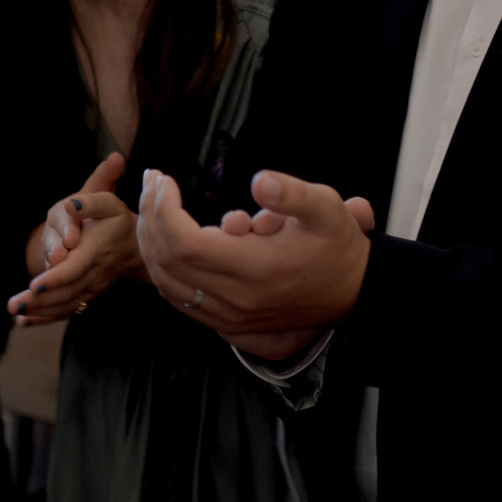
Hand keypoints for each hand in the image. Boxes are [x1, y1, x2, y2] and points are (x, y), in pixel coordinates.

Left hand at [9, 153, 140, 325]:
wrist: (138, 248)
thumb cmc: (118, 222)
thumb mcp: (109, 204)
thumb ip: (89, 203)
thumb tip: (69, 206)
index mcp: (96, 249)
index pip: (76, 268)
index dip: (56, 278)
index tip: (35, 286)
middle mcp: (94, 273)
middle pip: (66, 291)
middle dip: (40, 300)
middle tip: (14, 304)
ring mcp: (92, 288)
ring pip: (66, 304)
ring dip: (40, 311)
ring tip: (16, 312)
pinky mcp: (88, 296)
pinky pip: (68, 310)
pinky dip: (46, 318)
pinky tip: (24, 321)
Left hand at [137, 168, 374, 336]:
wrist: (352, 293)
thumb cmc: (337, 248)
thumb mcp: (327, 209)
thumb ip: (293, 194)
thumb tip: (259, 181)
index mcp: (255, 269)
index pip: (185, 244)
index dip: (164, 211)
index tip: (165, 180)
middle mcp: (236, 298)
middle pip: (167, 262)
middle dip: (150, 217)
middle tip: (153, 182)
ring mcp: (228, 315)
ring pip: (166, 284)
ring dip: (149, 243)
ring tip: (152, 205)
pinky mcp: (226, 321)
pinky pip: (178, 298)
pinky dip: (161, 268)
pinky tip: (163, 239)